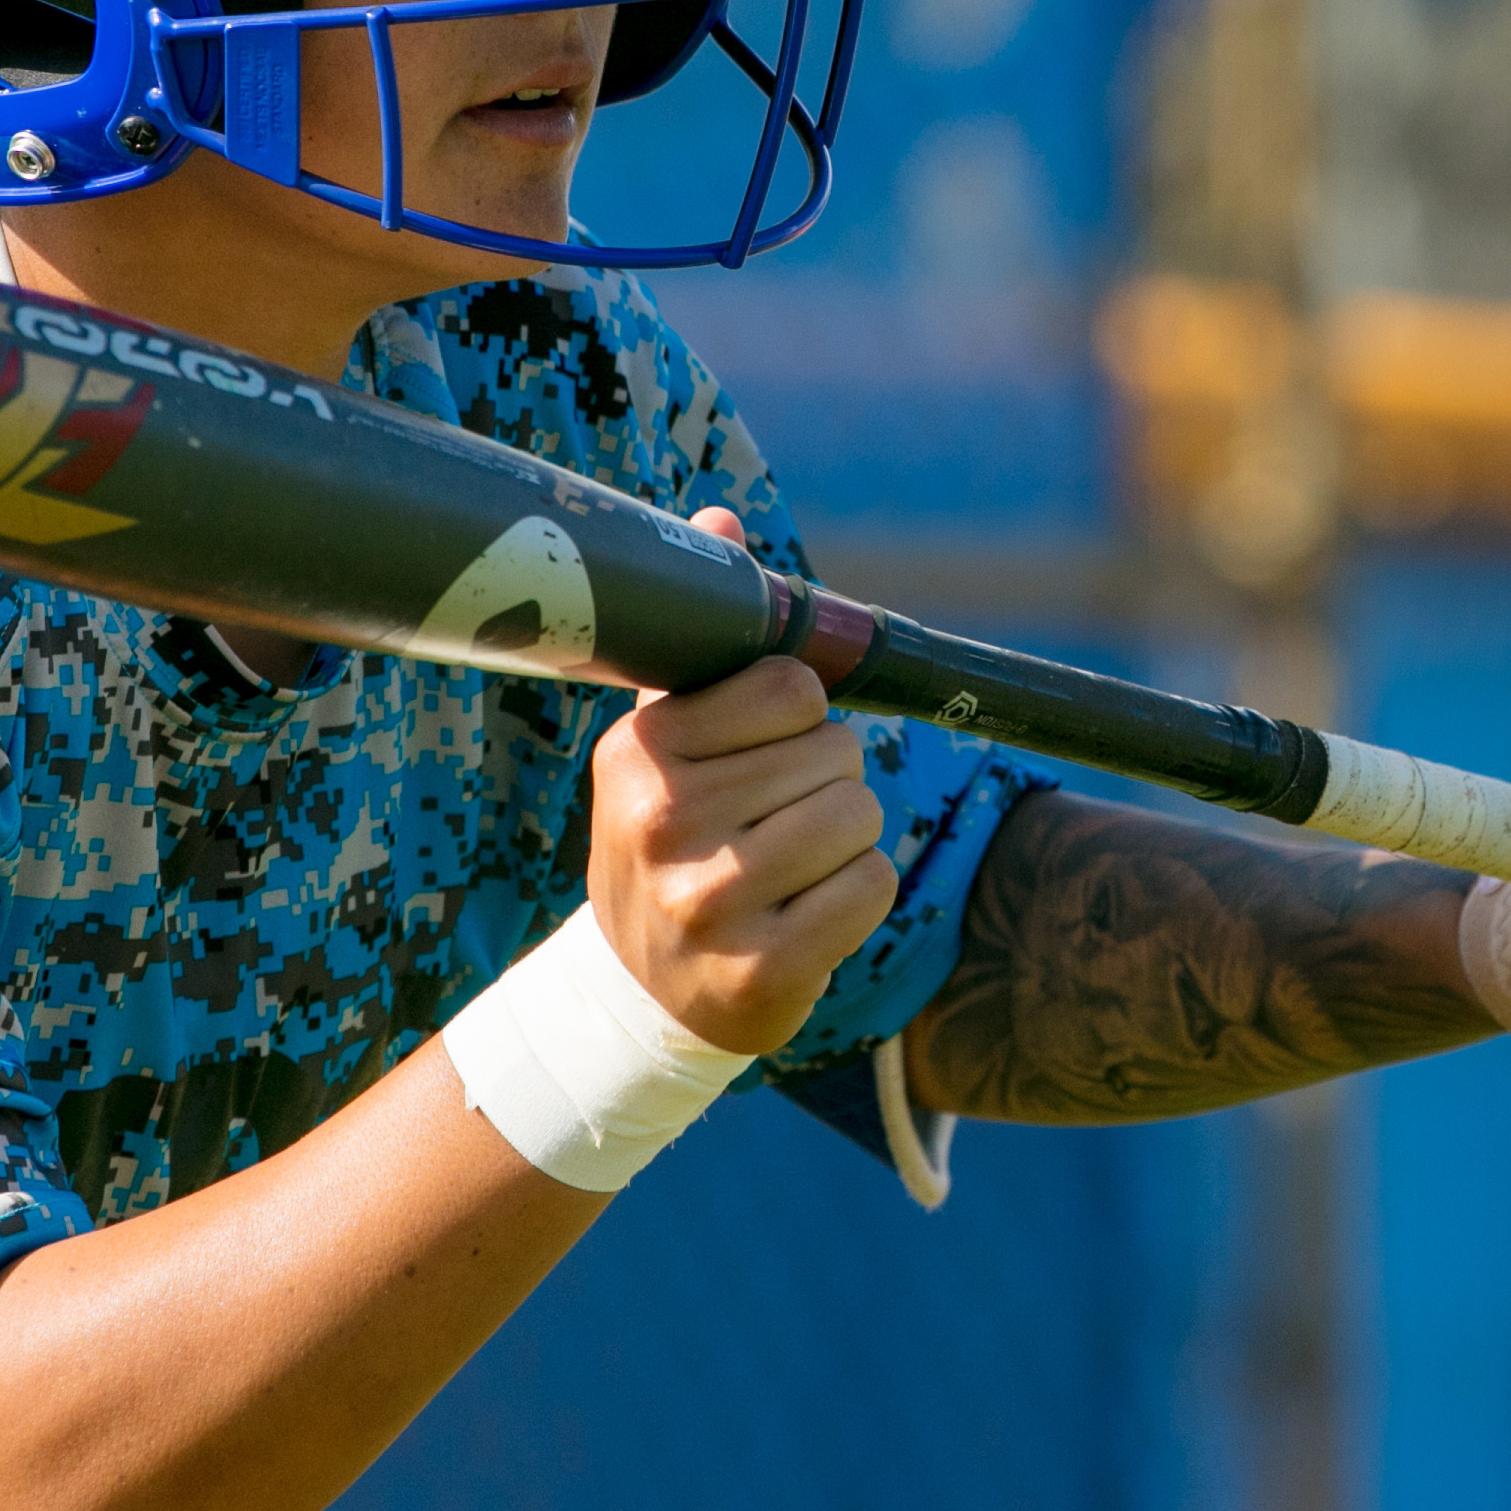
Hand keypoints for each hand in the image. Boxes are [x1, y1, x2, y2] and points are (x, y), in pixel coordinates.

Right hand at [582, 508, 899, 1051]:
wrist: (637, 991)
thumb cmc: (670, 839)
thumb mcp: (663, 740)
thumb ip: (700, 635)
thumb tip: (719, 519)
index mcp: (640, 750)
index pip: (791, 685)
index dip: (797, 715)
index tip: (759, 751)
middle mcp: (664, 822)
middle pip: (836, 753)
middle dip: (826, 780)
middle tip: (773, 819)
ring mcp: (709, 902)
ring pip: (861, 817)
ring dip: (847, 839)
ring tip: (790, 865)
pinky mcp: (759, 971)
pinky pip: (873, 887)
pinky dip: (859, 895)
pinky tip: (804, 913)